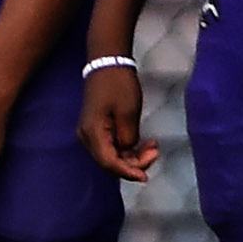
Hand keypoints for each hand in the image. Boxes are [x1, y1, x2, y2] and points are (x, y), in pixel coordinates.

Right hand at [77, 64, 159, 182]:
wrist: (107, 64)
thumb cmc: (118, 85)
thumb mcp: (128, 111)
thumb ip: (128, 137)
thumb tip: (128, 150)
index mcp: (92, 133)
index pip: (109, 162)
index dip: (127, 172)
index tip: (145, 177)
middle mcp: (87, 138)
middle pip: (109, 163)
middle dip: (133, 164)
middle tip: (155, 153)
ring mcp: (90, 134)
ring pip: (111, 156)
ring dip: (132, 157)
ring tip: (152, 147)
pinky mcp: (96, 130)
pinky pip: (111, 147)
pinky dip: (127, 149)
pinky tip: (143, 144)